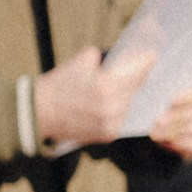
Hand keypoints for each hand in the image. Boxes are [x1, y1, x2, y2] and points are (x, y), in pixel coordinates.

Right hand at [34, 47, 153, 149]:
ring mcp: (111, 123)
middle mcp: (112, 107)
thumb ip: (107, 58)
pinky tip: (115, 102)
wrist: (38, 112)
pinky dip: (119, 110)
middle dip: (138, 78)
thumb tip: (127, 56)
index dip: (146, 62)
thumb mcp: (82, 62)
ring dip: (128, 96)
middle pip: (136, 89)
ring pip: (130, 105)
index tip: (152, 56)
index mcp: (107, 86)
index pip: (137, 72)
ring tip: (124, 86)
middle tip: (142, 68)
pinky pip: (122, 119)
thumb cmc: (59, 84)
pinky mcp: (107, 135)